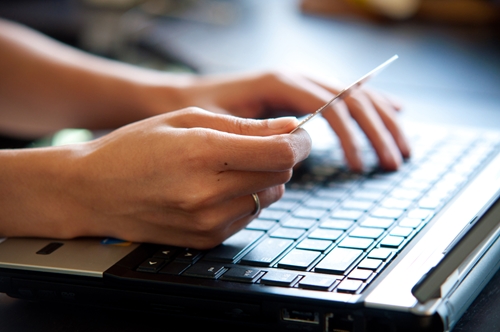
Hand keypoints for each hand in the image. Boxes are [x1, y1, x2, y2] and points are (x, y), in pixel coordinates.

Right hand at [64, 108, 310, 247]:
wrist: (92, 192)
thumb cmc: (134, 148)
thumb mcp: (186, 119)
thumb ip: (244, 126)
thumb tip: (290, 129)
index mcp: (203, 153)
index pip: (281, 153)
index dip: (301, 142)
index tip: (301, 135)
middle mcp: (209, 194)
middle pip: (281, 175)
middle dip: (280, 157)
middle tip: (257, 145)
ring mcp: (208, 222)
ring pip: (268, 196)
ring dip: (261, 179)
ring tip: (226, 167)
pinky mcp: (207, 240)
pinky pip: (249, 215)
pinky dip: (244, 199)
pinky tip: (215, 188)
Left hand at [156, 71, 409, 171]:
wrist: (184, 95)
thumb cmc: (200, 111)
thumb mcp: (223, 125)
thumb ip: (259, 134)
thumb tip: (297, 146)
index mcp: (280, 81)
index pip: (331, 106)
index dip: (351, 136)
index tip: (362, 167)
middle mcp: (296, 76)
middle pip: (351, 97)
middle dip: (377, 130)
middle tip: (394, 161)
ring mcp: (301, 81)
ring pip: (354, 94)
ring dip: (382, 120)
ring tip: (402, 148)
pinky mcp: (301, 91)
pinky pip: (345, 95)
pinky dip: (372, 105)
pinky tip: (395, 111)